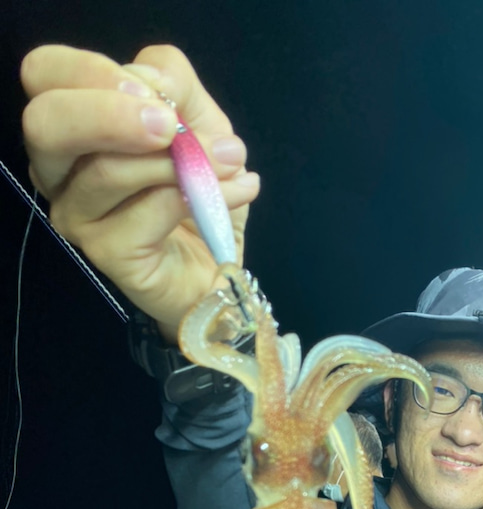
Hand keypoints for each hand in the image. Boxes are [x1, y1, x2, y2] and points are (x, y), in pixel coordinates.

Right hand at [20, 44, 259, 339]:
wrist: (221, 260)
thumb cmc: (197, 187)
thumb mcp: (199, 118)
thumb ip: (175, 84)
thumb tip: (154, 83)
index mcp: (71, 124)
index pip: (45, 73)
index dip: (94, 72)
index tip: (154, 94)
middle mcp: (58, 170)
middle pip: (47, 122)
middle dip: (113, 115)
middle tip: (172, 127)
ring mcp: (77, 216)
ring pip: (107, 171)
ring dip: (182, 161)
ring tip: (230, 163)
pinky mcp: (108, 254)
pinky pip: (150, 212)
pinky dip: (200, 196)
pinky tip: (235, 192)